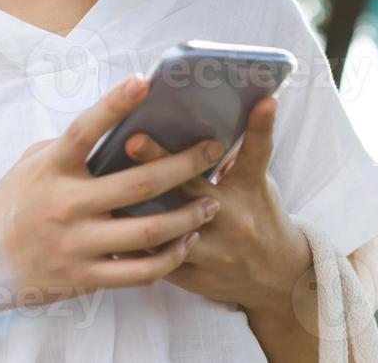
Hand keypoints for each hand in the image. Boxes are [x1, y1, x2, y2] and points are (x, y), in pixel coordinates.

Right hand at [0, 74, 225, 320]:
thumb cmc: (10, 206)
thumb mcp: (31, 166)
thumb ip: (69, 147)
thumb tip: (116, 124)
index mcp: (51, 168)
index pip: (85, 129)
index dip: (114, 104)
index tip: (143, 81)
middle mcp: (64, 204)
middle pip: (138, 183)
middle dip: (184, 164)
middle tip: (215, 149)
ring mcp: (75, 244)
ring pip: (147, 231)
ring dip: (188, 215)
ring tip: (214, 201)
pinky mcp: (83, 278)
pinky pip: (138, 272)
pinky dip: (169, 257)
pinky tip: (187, 241)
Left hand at [120, 96, 313, 316]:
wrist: (274, 278)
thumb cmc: (260, 217)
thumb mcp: (259, 183)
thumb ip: (238, 154)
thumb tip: (209, 117)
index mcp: (250, 189)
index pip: (256, 151)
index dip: (259, 125)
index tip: (260, 100)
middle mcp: (232, 219)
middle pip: (193, 187)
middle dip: (160, 163)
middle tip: (132, 140)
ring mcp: (211, 250)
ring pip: (166, 228)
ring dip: (134, 207)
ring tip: (103, 187)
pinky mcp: (192, 275)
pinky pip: (153, 260)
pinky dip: (130, 243)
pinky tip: (105, 226)